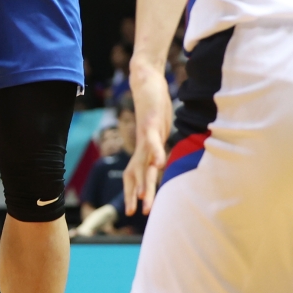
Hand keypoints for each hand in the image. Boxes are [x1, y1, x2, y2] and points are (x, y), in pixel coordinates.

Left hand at [123, 71, 172, 215]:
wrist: (145, 78)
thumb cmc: (153, 103)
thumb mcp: (157, 127)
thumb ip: (157, 142)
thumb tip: (159, 156)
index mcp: (145, 147)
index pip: (135, 173)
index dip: (132, 192)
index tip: (133, 211)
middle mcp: (143, 144)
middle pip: (137, 173)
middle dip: (136, 194)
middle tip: (134, 214)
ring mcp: (146, 134)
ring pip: (144, 161)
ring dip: (144, 180)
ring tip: (144, 198)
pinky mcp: (152, 122)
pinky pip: (153, 141)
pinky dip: (156, 153)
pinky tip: (159, 164)